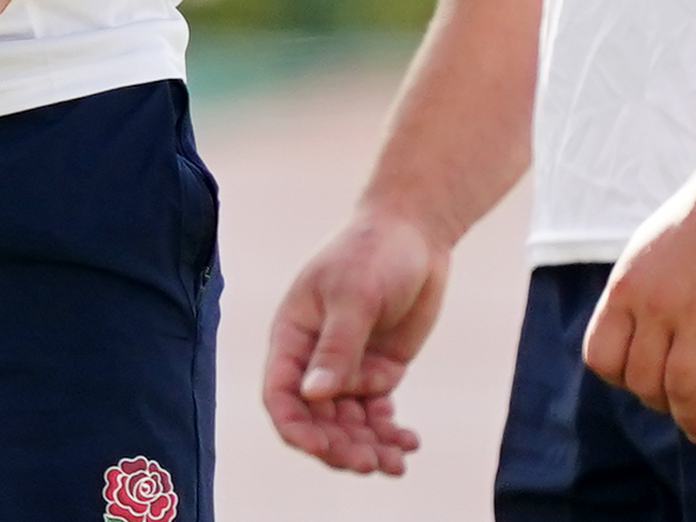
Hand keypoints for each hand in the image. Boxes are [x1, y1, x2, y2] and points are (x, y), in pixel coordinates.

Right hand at [263, 207, 441, 472]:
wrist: (415, 232)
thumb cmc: (373, 252)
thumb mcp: (354, 296)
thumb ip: (337, 347)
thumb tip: (313, 394)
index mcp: (292, 336)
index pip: (280, 395)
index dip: (295, 428)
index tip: (323, 448)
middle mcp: (314, 358)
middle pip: (316, 421)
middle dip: (340, 447)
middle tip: (371, 462)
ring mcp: (347, 367)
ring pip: (347, 425)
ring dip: (367, 448)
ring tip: (397, 462)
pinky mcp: (378, 370)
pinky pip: (377, 415)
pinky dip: (389, 434)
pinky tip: (409, 443)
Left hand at [581, 169, 695, 442]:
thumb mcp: (648, 253)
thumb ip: (638, 296)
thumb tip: (634, 342)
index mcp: (626, 287)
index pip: (601, 356)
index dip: (619, 380)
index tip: (642, 383)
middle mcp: (655, 304)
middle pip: (642, 382)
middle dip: (661, 405)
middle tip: (681, 409)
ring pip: (682, 392)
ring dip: (694, 421)